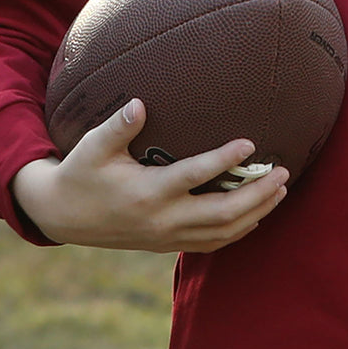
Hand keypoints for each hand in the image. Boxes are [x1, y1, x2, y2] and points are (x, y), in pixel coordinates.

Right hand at [11, 98, 288, 252]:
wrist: (63, 216)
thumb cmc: (81, 173)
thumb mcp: (93, 146)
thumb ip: (118, 126)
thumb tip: (140, 104)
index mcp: (146, 193)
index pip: (194, 176)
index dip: (224, 160)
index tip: (250, 143)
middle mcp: (162, 219)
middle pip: (222, 212)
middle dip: (257, 194)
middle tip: (284, 172)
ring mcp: (167, 236)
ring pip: (223, 232)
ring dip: (257, 213)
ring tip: (281, 190)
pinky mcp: (168, 244)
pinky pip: (212, 244)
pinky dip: (239, 231)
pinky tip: (258, 214)